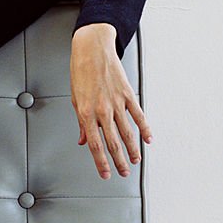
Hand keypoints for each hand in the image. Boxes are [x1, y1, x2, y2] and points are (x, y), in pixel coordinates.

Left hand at [70, 23, 152, 178]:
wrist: (92, 48)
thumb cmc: (81, 71)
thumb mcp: (75, 98)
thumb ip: (81, 122)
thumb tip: (84, 139)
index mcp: (86, 112)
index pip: (95, 145)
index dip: (101, 162)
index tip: (105, 174)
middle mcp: (102, 110)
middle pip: (112, 142)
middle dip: (118, 161)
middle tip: (123, 173)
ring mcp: (116, 102)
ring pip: (127, 132)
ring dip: (132, 149)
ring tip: (135, 161)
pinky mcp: (128, 94)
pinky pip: (138, 115)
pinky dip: (145, 128)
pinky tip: (148, 139)